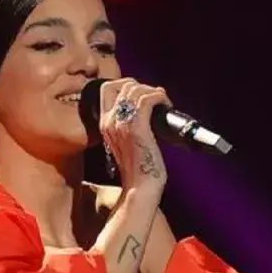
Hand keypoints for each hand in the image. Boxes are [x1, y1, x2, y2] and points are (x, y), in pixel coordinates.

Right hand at [98, 78, 170, 194]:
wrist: (139, 188)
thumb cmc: (138, 170)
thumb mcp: (124, 143)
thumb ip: (127, 126)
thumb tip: (144, 111)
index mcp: (104, 124)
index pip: (106, 89)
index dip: (125, 83)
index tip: (141, 92)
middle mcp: (110, 121)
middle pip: (122, 85)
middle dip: (142, 85)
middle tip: (155, 97)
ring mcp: (122, 123)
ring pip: (135, 89)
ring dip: (153, 91)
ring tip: (163, 101)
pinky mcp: (137, 128)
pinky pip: (147, 99)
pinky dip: (160, 96)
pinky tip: (167, 104)